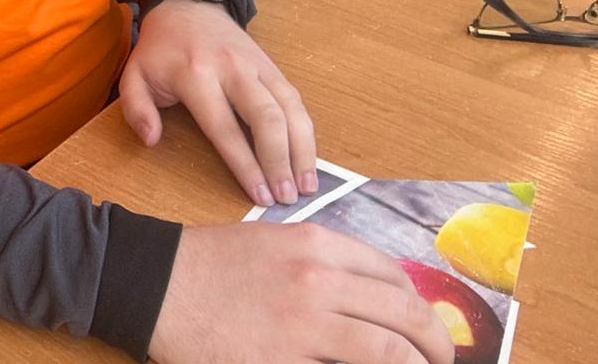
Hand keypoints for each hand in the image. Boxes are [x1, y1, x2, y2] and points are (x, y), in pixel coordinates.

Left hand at [119, 0, 316, 205]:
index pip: (224, 127)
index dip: (245, 164)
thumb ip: (136, 109)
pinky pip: (295, 99)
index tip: (259, 196)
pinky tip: (309, 159)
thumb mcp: (134, 74)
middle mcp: (231, 70)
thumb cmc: (160, 49)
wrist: (187, 6)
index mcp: (195, 75)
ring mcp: (256, 66)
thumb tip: (152, 140)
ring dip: (302, 149)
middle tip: (288, 198)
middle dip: (280, 161)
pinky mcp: (272, 66)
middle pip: (266, 118)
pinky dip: (306, 131)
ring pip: (289, 108)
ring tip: (307, 186)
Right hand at [150, 222, 453, 363]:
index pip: (391, 273)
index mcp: (314, 245)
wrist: (155, 282)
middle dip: (435, 341)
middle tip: (442, 357)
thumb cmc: (206, 263)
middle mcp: (318, 279)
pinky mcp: (284, 359)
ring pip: (389, 350)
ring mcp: (304, 322)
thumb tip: (363, 298)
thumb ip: (317, 264)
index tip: (422, 322)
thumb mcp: (269, 244)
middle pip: (404, 311)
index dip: (417, 302)